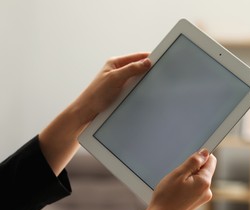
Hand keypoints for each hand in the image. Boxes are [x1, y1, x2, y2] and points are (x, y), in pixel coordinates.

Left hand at [39, 53, 150, 174]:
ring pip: (138, 79)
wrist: (87, 113)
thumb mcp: (115, 78)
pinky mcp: (121, 93)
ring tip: (154, 85)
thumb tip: (147, 62)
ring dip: (144, 82)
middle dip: (148, 71)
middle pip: (138, 68)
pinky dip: (141, 91)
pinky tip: (146, 94)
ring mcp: (120, 83)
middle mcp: (118, 72)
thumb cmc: (96, 95)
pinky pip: (135, 89)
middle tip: (161, 74)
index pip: (137, 57)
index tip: (161, 61)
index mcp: (115, 63)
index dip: (149, 58)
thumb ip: (131, 69)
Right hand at [146, 149, 216, 209]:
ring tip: (174, 186)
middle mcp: (207, 191)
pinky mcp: (196, 204)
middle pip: (204, 170)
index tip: (189, 159)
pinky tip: (175, 193)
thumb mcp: (179, 174)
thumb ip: (194, 161)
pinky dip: (186, 187)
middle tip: (177, 175)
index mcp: (205, 182)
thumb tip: (205, 152)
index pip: (211, 161)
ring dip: (187, 178)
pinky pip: (194, 189)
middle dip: (192, 169)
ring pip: (197, 180)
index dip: (201, 156)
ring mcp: (202, 199)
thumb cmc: (166, 197)